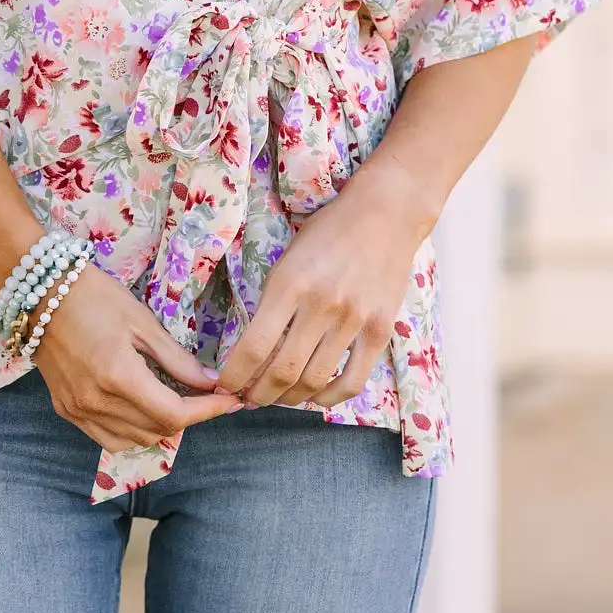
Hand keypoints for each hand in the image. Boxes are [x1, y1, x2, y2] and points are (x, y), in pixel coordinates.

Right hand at [33, 265, 239, 452]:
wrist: (38, 294)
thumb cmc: (93, 297)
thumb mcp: (142, 322)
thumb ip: (177, 360)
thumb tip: (210, 382)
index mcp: (119, 376)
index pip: (174, 414)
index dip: (207, 411)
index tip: (228, 400)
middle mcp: (97, 402)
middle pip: (158, 430)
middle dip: (189, 417)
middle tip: (204, 396)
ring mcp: (78, 410)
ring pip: (135, 440)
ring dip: (162, 427)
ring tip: (176, 403)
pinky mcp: (66, 410)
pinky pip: (108, 438)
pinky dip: (132, 433)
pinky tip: (142, 412)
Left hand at [217, 167, 428, 412]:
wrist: (387, 213)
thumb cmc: (329, 232)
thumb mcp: (288, 259)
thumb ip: (272, 302)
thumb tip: (254, 350)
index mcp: (289, 284)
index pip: (253, 347)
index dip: (234, 377)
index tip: (225, 386)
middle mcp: (321, 305)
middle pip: (282, 372)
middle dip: (258, 395)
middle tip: (248, 399)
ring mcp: (354, 320)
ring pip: (314, 381)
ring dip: (289, 399)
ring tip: (278, 397)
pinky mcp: (380, 330)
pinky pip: (353, 381)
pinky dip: (329, 398)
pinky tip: (316, 396)